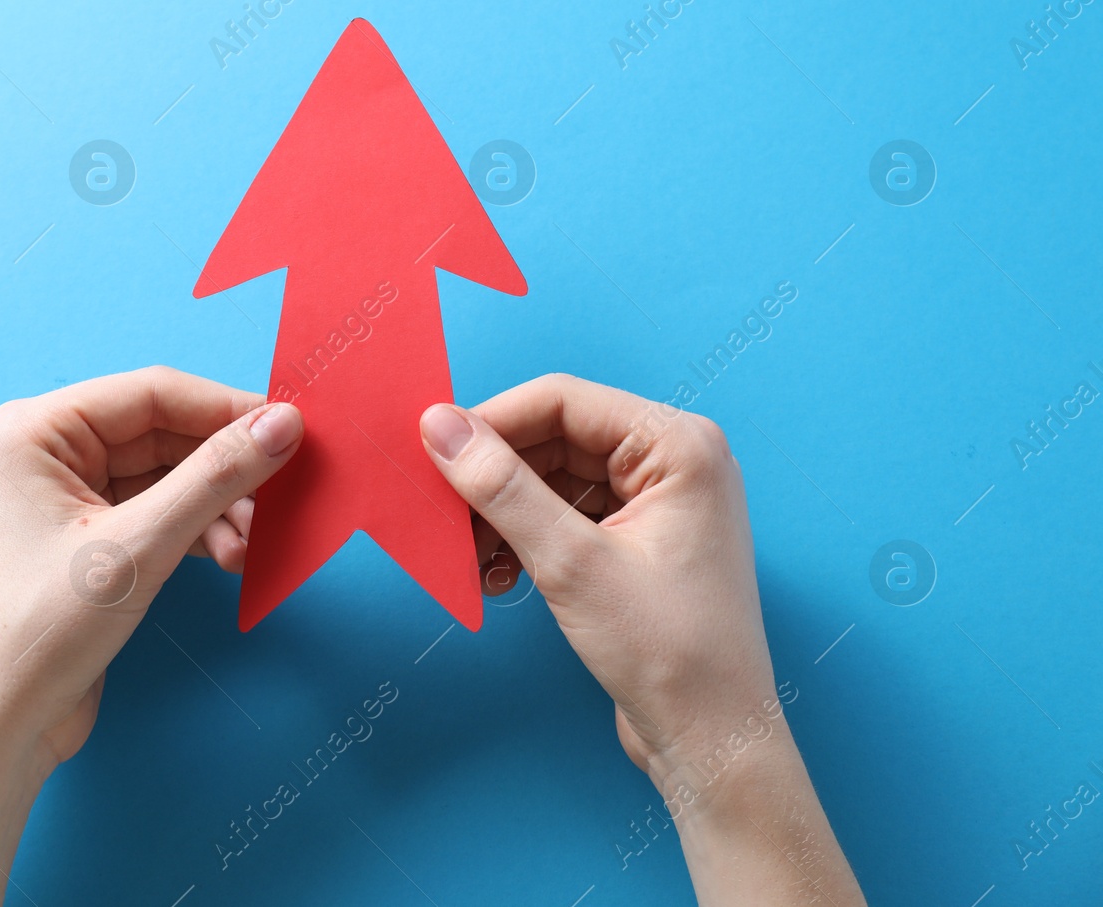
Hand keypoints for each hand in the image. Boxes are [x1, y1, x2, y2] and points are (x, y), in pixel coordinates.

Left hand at [0, 367, 302, 905]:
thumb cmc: (40, 633)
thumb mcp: (138, 548)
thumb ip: (214, 478)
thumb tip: (283, 425)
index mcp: (38, 430)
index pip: (153, 393)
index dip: (229, 409)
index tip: (296, 429)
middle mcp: (50, 450)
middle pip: (167, 432)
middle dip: (228, 466)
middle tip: (289, 492)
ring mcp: (71, 494)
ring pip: (172, 474)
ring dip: (221, 504)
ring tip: (257, 542)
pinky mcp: (92, 536)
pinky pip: (163, 510)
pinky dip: (202, 529)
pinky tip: (233, 556)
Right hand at [420, 374, 863, 904]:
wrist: (712, 741)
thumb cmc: (669, 653)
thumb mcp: (571, 563)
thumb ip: (500, 487)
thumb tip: (439, 425)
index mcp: (678, 445)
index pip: (562, 401)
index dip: (490, 422)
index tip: (430, 451)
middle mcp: (674, 460)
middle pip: (554, 437)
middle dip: (493, 476)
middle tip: (441, 515)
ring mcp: (658, 501)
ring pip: (553, 478)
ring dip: (503, 513)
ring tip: (469, 559)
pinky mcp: (639, 540)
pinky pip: (566, 514)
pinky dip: (525, 538)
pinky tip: (497, 575)